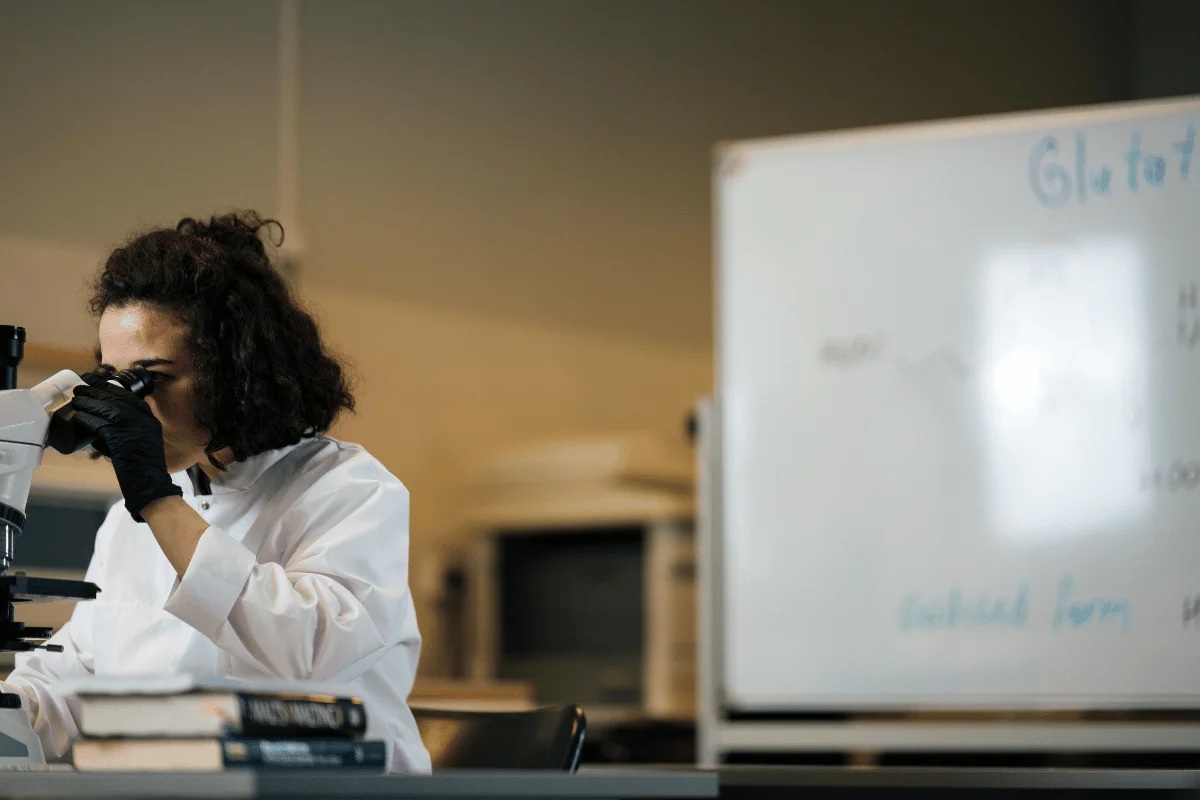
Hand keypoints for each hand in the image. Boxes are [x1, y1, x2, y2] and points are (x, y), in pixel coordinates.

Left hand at [70, 383, 182, 520]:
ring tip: (76, 400)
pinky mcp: (123, 439)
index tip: (98, 384)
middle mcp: (144, 421)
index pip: (130, 398)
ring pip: (108, 409)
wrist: (150, 484)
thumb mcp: (141, 442)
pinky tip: (79, 418)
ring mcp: (135, 428)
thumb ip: (127, 431)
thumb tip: (101, 424)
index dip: (112, 389)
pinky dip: (88, 420)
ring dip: (89, 403)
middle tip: (82, 388)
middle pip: (117, 399)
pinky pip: (101, 425)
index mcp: (150, 420)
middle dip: (98, 391)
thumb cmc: (142, 468)